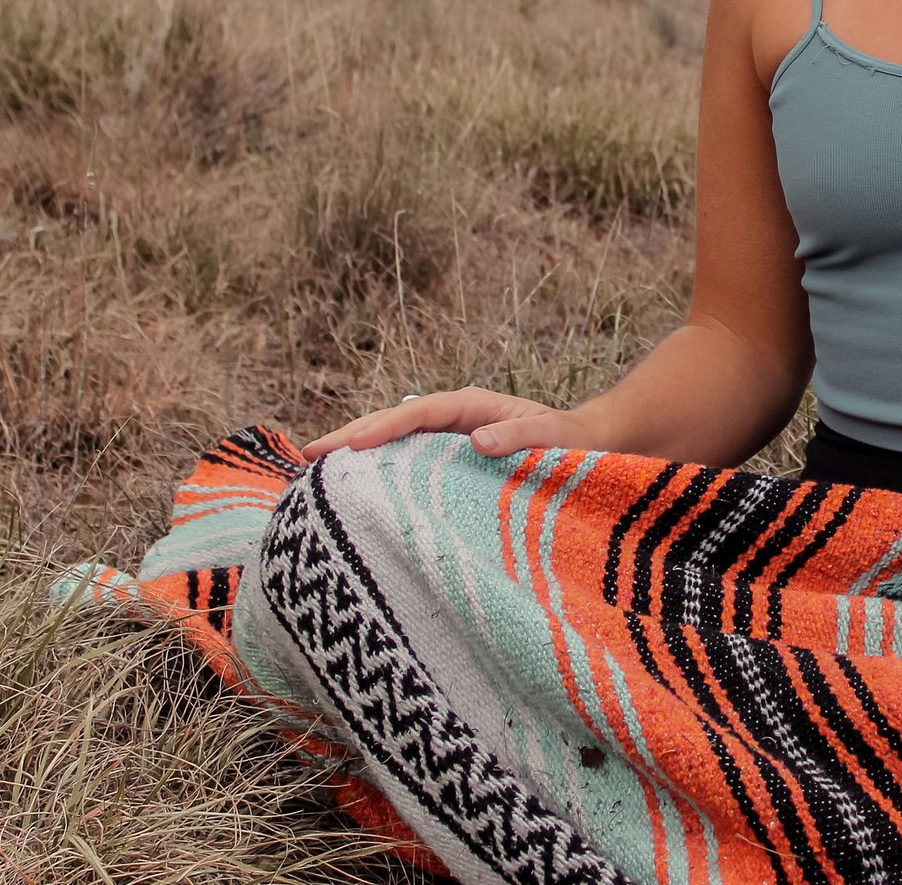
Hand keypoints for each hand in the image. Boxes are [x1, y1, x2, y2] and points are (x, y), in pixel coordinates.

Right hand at [300, 386, 605, 461]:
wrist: (595, 454)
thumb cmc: (577, 446)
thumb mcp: (557, 439)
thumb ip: (521, 437)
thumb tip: (476, 440)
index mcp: (474, 407)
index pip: (419, 413)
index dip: (384, 427)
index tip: (351, 446)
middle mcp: (455, 421)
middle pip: (394, 423)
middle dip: (351, 437)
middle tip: (306, 456)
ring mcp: (449, 445)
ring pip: (395, 445)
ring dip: (357, 456)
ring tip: (314, 474)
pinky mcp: (451, 469)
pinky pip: (408, 469)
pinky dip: (379, 476)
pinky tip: (353, 494)